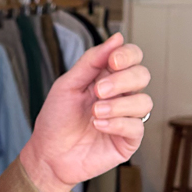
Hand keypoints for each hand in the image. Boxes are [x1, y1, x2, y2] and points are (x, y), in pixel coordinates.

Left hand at [19, 32, 151, 191]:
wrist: (48, 154)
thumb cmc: (56, 119)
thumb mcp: (68, 84)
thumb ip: (92, 61)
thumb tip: (117, 37)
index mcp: (107, 77)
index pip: (132, 57)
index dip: (128, 55)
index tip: (112, 61)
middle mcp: (121, 95)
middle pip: (142, 75)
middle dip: (122, 80)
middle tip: (98, 91)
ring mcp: (127, 118)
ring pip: (144, 102)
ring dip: (118, 105)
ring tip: (95, 112)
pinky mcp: (128, 140)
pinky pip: (137, 127)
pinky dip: (117, 123)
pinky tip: (98, 125)